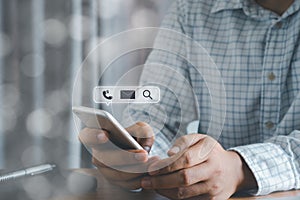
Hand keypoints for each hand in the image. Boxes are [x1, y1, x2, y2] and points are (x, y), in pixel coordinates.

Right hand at [78, 122, 157, 189]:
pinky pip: (126, 184)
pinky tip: (152, 170)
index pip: (87, 136)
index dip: (93, 136)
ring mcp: (105, 171)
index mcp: (98, 138)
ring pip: (117, 174)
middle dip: (126, 158)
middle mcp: (98, 156)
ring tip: (153, 161)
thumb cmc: (136, 136)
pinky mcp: (116, 182)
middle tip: (143, 155)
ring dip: (137, 170)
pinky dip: (141, 178)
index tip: (105, 135)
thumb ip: (143, 131)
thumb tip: (143, 145)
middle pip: (105, 159)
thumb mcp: (141, 128)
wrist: (141, 151)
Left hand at [141, 134, 256, 199]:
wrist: (233, 171)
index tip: (151, 168)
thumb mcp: (200, 139)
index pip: (186, 159)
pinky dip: (173, 196)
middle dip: (161, 181)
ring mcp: (214, 188)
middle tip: (145, 180)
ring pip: (184, 193)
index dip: (166, 165)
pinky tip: (164, 190)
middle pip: (184, 179)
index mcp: (210, 153)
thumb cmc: (211, 152)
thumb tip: (169, 153)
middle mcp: (213, 171)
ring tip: (151, 185)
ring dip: (164, 190)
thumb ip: (183, 142)